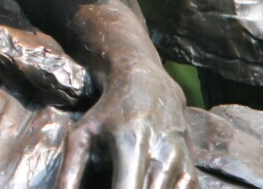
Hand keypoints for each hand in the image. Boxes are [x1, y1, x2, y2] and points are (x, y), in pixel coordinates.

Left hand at [59, 63, 197, 188]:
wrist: (149, 85)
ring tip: (124, 183)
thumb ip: (70, 170)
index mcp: (131, 143)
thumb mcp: (82, 134)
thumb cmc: (108, 112)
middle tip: (110, 185)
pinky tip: (145, 186)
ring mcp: (182, 163)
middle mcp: (162, 154)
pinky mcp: (192, 171)